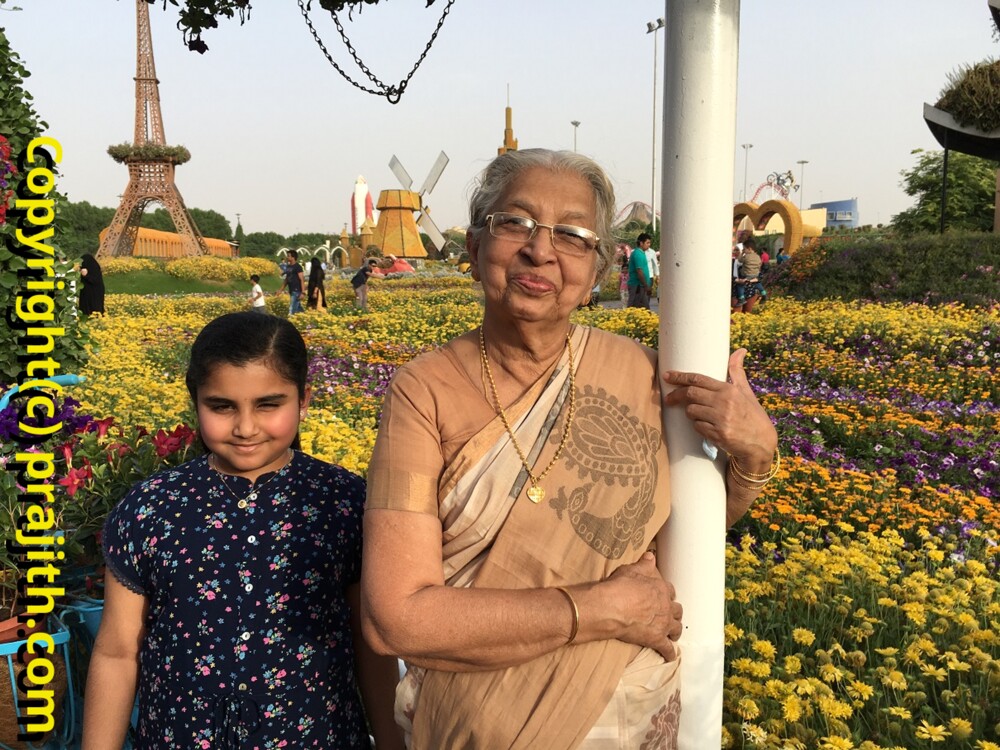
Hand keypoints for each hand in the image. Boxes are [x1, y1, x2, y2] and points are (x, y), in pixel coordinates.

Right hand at [603, 552, 681, 661]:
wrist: (612, 608)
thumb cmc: (619, 587)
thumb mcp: (631, 570)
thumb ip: (643, 564)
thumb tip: (651, 556)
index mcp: (660, 589)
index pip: (669, 590)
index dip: (666, 594)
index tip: (664, 596)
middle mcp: (666, 606)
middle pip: (677, 610)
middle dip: (674, 613)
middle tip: (670, 615)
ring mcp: (663, 624)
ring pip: (676, 628)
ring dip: (675, 631)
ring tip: (673, 634)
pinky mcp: (656, 639)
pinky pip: (667, 649)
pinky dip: (669, 653)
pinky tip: (670, 656)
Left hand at [662, 348, 776, 469]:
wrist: (762, 443)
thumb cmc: (752, 415)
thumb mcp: (746, 392)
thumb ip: (737, 372)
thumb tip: (740, 350)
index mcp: (729, 390)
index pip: (699, 379)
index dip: (680, 377)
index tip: (667, 376)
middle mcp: (724, 403)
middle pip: (690, 394)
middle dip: (676, 395)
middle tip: (668, 398)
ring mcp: (720, 419)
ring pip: (691, 411)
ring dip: (690, 413)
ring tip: (698, 415)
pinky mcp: (718, 434)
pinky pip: (697, 427)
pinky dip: (698, 426)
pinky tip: (707, 427)